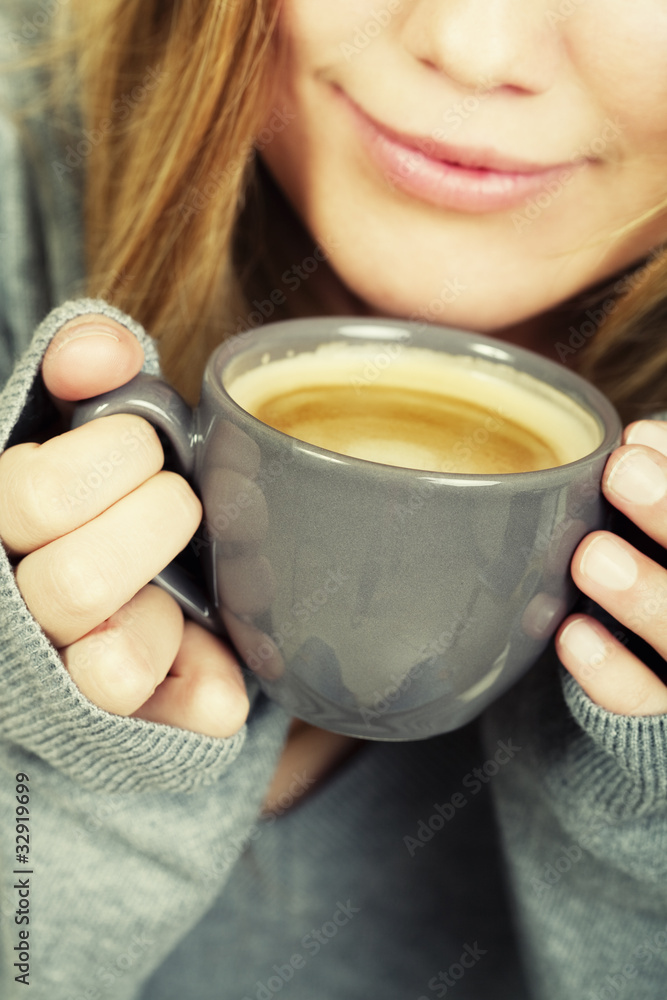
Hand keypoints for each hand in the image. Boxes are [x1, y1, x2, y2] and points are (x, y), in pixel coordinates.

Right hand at [0, 315, 248, 736]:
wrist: (117, 577)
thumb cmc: (97, 493)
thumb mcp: (80, 425)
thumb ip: (86, 372)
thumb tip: (102, 351)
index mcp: (2, 525)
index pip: (37, 494)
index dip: (116, 456)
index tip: (145, 447)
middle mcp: (18, 612)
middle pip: (77, 581)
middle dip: (158, 520)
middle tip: (178, 504)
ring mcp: (66, 678)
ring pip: (112, 669)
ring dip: (164, 614)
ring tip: (176, 585)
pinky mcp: (128, 726)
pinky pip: (175, 718)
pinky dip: (205, 690)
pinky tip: (211, 666)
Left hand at [556, 420, 666, 715]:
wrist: (651, 698)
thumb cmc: (657, 597)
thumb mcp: (662, 544)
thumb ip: (665, 495)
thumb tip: (645, 434)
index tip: (637, 438)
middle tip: (625, 468)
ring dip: (648, 597)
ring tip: (593, 556)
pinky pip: (648, 705)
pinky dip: (612, 675)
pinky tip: (573, 635)